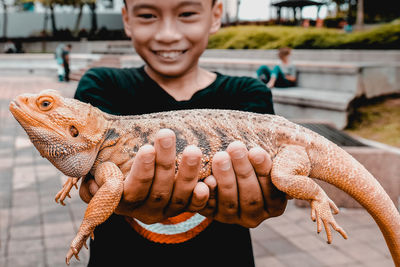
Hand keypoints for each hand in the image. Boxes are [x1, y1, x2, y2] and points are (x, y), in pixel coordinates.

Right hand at [79, 129, 209, 223]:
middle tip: (167, 136)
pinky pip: (196, 206)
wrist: (140, 165)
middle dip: (164, 163)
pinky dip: (203, 195)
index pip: (132, 190)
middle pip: (158, 192)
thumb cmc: (117, 160)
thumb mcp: (105, 162)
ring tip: (193, 150)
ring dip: (187, 173)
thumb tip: (90, 163)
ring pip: (179, 197)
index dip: (141, 171)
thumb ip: (100, 163)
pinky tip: (210, 181)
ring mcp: (167, 211)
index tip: (146, 148)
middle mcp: (144, 210)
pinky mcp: (184, 207)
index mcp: (121, 201)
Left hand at [199, 141, 286, 227]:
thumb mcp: (285, 156)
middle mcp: (254, 216)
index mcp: (275, 205)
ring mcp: (231, 216)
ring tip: (220, 156)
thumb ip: (289, 164)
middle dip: (243, 171)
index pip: (272, 191)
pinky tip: (205, 181)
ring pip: (229, 202)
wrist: (234, 156)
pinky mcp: (210, 212)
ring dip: (224, 178)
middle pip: (250, 198)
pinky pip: (206, 207)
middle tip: (235, 147)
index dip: (264, 171)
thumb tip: (281, 175)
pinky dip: (204, 196)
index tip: (256, 150)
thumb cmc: (267, 153)